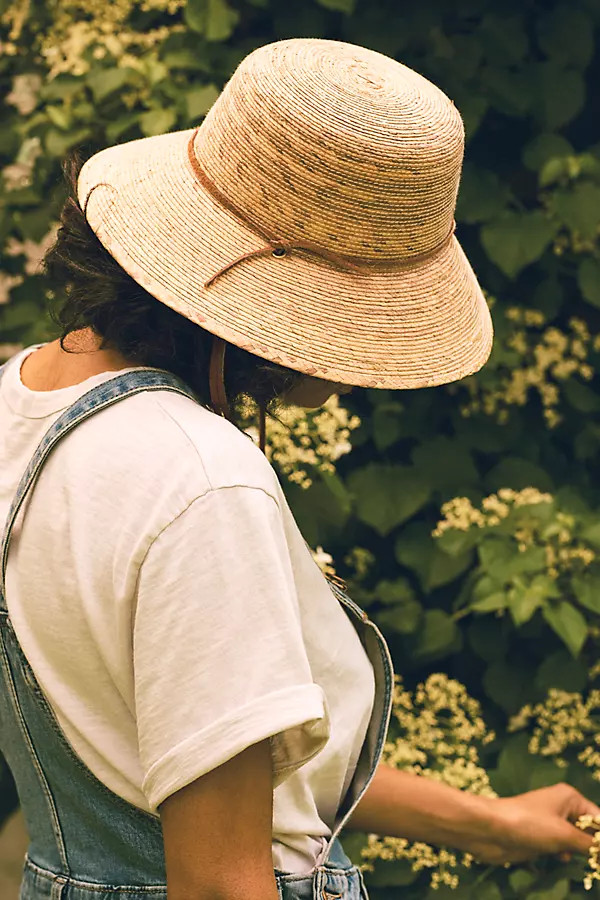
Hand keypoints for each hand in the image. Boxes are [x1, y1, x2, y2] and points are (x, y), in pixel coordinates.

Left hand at [472, 783, 599, 864]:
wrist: (490, 830)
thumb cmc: (528, 824)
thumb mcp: (564, 835)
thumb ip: (590, 844)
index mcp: (570, 798)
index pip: (598, 818)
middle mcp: (562, 807)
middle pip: (589, 830)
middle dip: (593, 846)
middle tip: (596, 862)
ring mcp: (550, 823)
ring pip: (575, 841)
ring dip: (579, 852)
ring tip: (577, 859)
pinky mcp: (540, 838)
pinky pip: (561, 848)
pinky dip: (564, 854)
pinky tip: (560, 858)